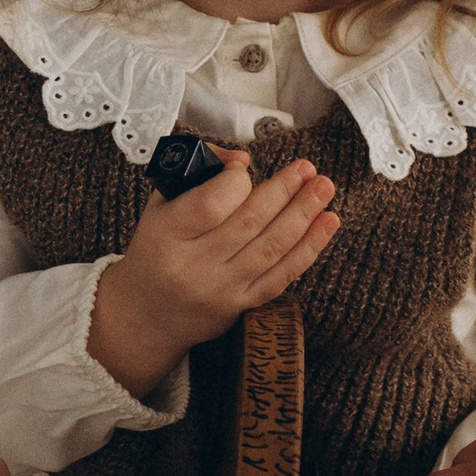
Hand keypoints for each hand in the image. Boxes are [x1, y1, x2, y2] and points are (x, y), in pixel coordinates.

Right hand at [88, 149, 338, 399]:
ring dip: (303, 214)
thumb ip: (199, 175)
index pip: (210, 204)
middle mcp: (195, 265)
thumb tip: (241, 160)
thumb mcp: (162, 205)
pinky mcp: (242, 306)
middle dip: (284, 191)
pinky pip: (282, 275)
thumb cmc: (157, 250)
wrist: (148, 314)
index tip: (245, 168)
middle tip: (308, 169)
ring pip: (271, 248)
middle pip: (249, 223)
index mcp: (169, 235)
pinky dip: (309, 248)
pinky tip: (327, 223)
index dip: (235, 181)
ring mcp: (221, 288)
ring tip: (324, 188)